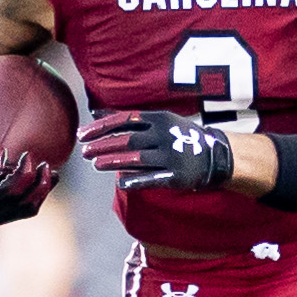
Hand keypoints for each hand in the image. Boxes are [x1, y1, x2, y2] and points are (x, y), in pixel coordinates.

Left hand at [79, 109, 237, 192]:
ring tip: (95, 164)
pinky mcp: (177, 176)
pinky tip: (120, 183)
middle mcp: (164, 136)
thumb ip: (128, 120)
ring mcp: (172, 156)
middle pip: (127, 140)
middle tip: (84, 151)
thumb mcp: (158, 121)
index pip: (124, 120)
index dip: (101, 128)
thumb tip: (95, 113)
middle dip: (102, 145)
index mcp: (159, 119)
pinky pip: (152, 179)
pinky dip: (135, 180)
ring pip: (137, 159)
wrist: (214, 156)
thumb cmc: (178, 136)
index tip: (82, 135)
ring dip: (113, 161)